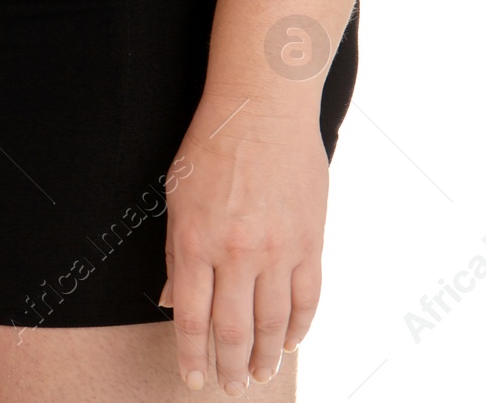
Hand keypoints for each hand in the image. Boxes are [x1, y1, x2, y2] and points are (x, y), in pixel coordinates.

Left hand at [160, 95, 329, 394]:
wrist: (262, 111)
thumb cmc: (210, 148)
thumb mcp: (176, 197)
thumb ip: (177, 253)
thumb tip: (174, 301)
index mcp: (195, 241)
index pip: (192, 318)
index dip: (191, 357)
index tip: (192, 380)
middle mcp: (237, 252)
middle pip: (232, 330)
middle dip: (228, 367)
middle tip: (228, 387)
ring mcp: (279, 250)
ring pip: (272, 322)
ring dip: (263, 357)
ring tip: (256, 377)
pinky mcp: (311, 242)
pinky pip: (307, 298)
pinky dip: (298, 328)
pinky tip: (287, 344)